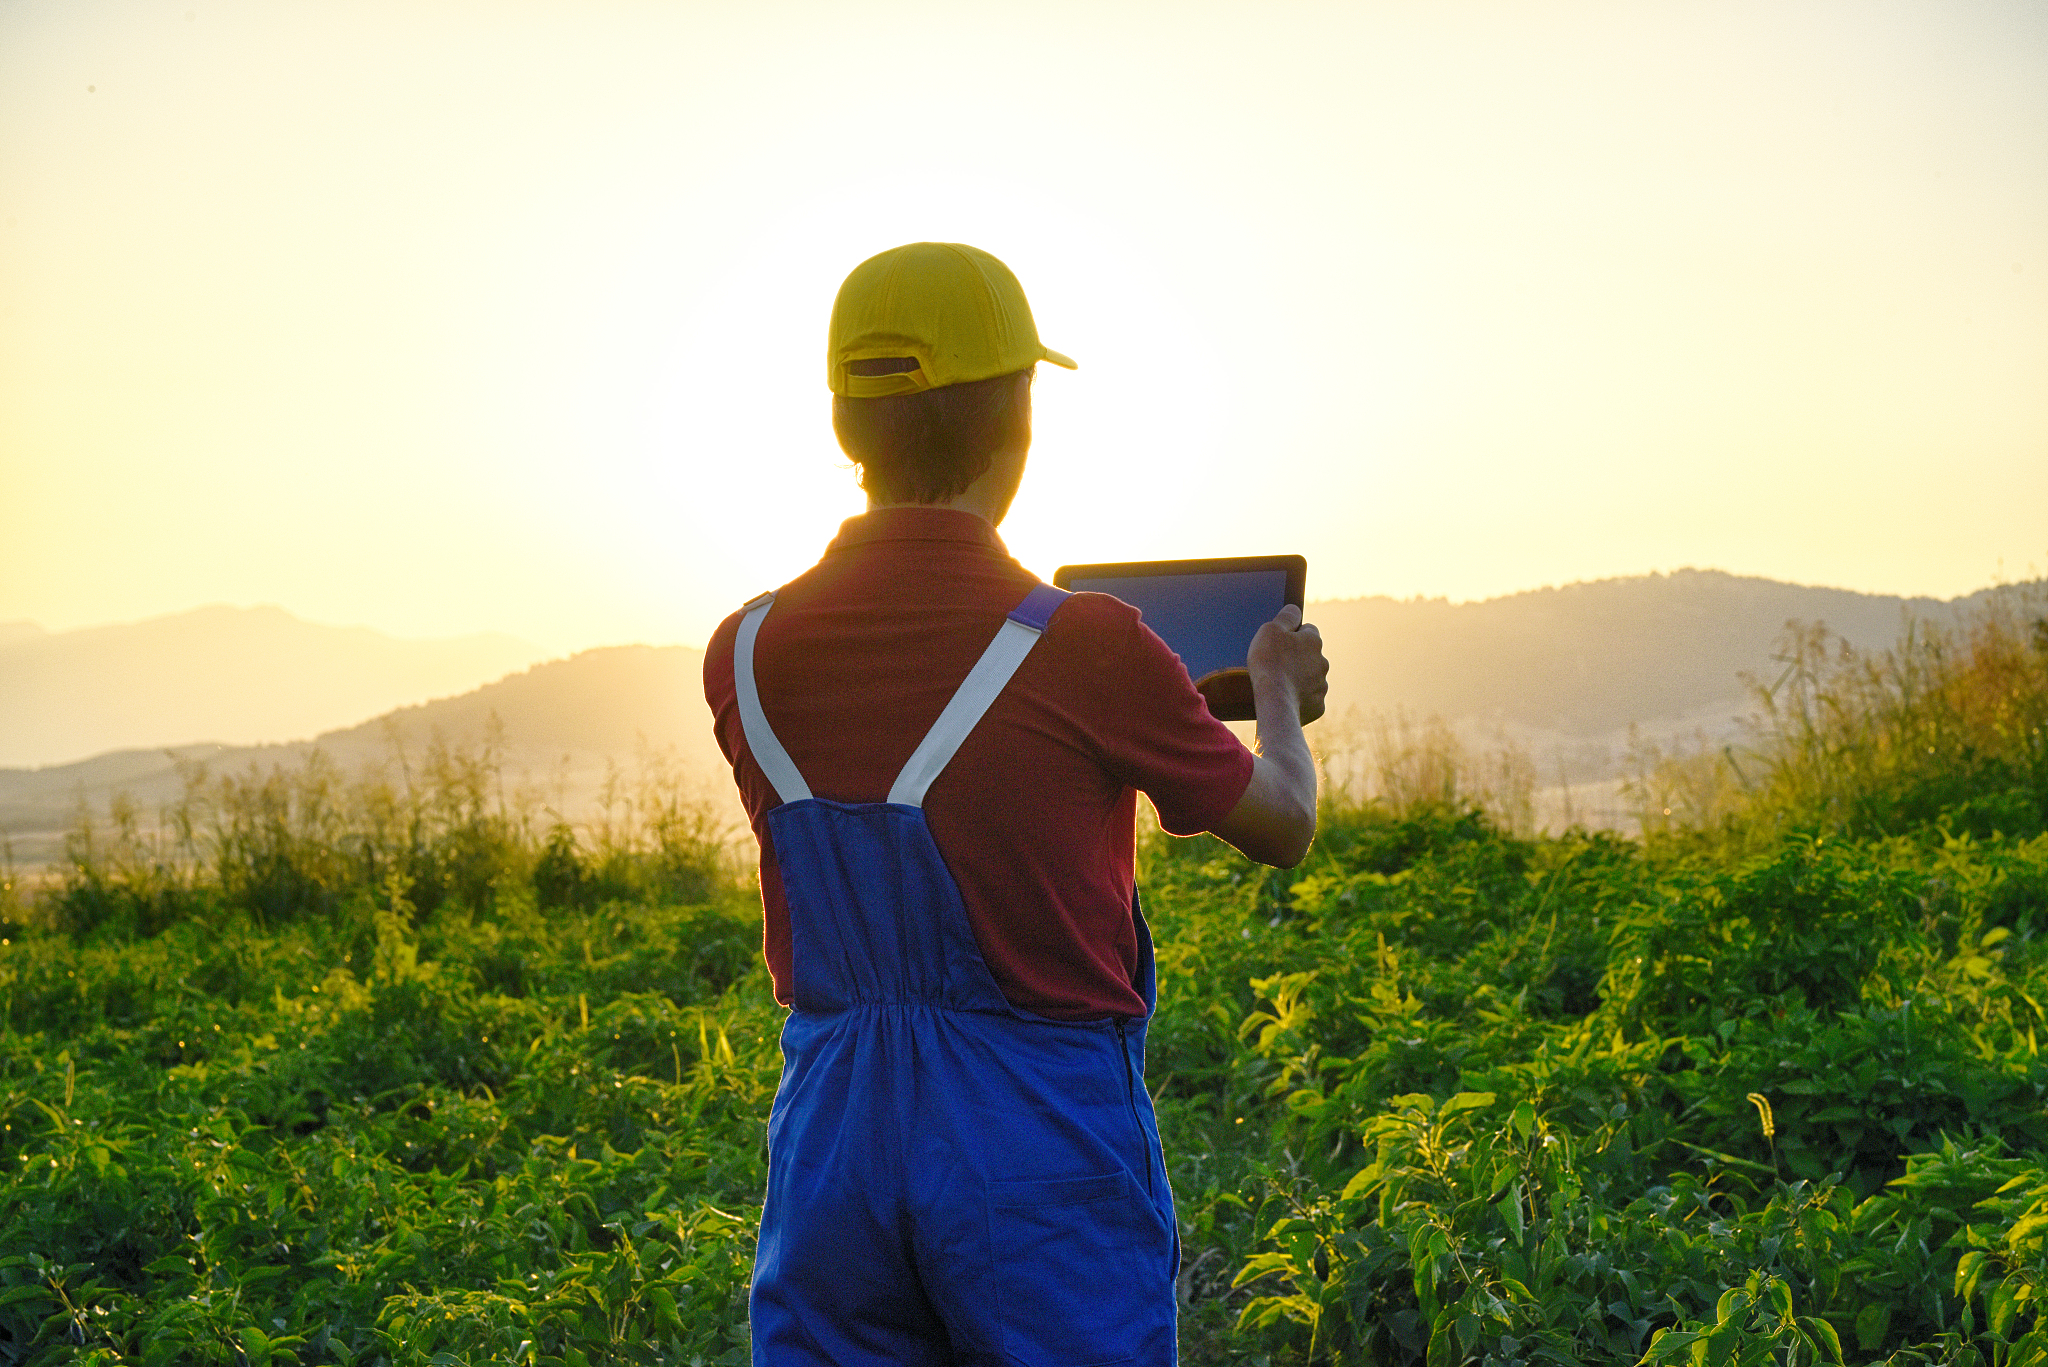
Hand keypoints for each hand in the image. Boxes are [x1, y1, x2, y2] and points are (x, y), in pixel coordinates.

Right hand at [1247, 604, 1328, 724]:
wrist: (1275, 701)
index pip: (1308, 630)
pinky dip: (1300, 699)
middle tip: (1276, 665)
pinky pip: (1309, 700)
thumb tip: (1295, 609)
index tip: (1280, 643)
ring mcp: (1322, 685)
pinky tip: (1286, 700)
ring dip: (1299, 679)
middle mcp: (1322, 662)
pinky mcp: (1318, 706)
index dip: (1293, 635)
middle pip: (1310, 656)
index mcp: (1313, 641)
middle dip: (1297, 659)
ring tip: (1279, 685)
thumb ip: (1286, 616)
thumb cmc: (1270, 663)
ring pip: (1311, 679)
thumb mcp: (1271, 629)